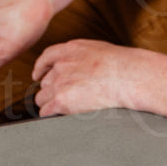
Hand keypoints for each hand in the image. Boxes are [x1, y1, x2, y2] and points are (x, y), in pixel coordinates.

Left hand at [32, 40, 164, 116]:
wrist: (128, 76)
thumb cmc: (123, 65)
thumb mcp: (99, 49)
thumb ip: (84, 56)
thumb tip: (85, 65)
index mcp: (70, 50)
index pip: (47, 57)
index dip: (40, 68)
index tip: (38, 74)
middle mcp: (61, 65)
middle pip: (44, 81)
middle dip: (50, 89)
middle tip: (59, 96)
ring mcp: (60, 82)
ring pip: (42, 97)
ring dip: (49, 103)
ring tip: (58, 108)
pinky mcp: (62, 100)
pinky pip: (46, 111)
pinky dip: (49, 114)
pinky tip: (55, 116)